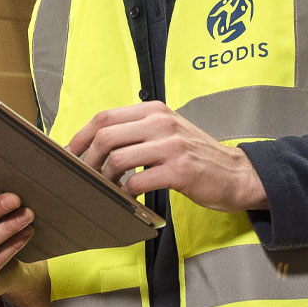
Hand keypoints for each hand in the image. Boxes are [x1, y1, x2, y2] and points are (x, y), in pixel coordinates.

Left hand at [69, 101, 268, 211]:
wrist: (237, 173)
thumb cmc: (196, 156)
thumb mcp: (167, 132)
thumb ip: (137, 132)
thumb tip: (96, 144)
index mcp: (155, 110)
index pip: (105, 116)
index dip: (81, 135)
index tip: (70, 153)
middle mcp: (162, 122)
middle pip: (106, 136)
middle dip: (88, 159)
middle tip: (86, 176)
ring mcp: (171, 145)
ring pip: (118, 159)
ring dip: (105, 178)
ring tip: (107, 188)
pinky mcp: (180, 170)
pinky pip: (138, 181)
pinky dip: (127, 192)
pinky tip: (131, 196)